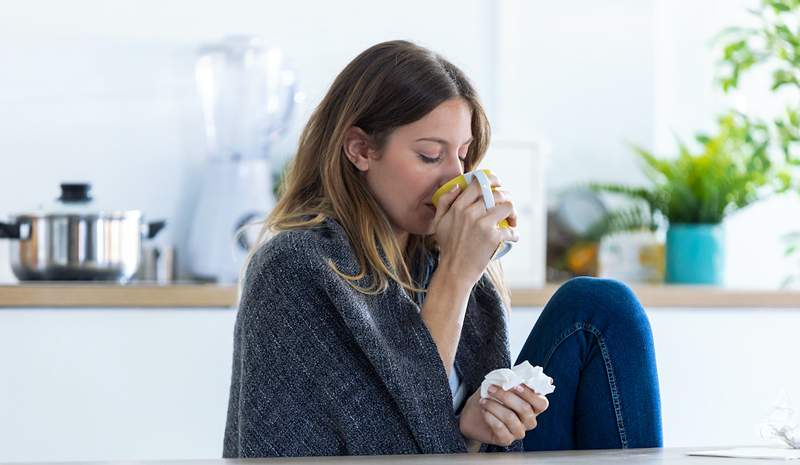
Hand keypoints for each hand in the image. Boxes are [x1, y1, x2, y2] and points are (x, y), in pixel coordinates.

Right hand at [433, 172, 518, 287]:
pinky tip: (512, 237)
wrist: (454, 271)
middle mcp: (470, 212)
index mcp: (458, 206)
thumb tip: (457, 186)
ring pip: (508, 207)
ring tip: (512, 221)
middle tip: (508, 206)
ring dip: (513, 214)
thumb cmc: (447, 247)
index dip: (492, 180)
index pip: (479, 183)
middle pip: (497, 193)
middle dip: (507, 196)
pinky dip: (514, 234)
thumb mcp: (439, 222)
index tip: (498, 184)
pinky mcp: (492, 238)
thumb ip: (444, 201)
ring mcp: (482, 224)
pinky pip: (511, 230)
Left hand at [459, 384, 548, 446]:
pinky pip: (500, 428)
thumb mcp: (499, 384)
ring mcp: (518, 431)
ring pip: (511, 418)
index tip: (515, 385)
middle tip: (491, 388)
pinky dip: (490, 417)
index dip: (530, 394)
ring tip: (483, 400)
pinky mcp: (506, 439)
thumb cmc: (490, 397)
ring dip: (494, 406)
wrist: (472, 414)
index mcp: (532, 406)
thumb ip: (509, 379)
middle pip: (525, 409)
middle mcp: (528, 420)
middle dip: (506, 396)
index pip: (542, 403)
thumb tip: (514, 376)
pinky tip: (484, 411)